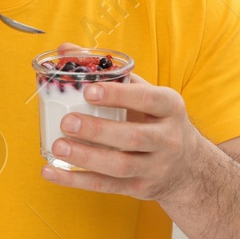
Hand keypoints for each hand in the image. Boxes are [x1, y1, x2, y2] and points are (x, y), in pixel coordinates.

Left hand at [41, 43, 211, 200]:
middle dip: (98, 130)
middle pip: (133, 136)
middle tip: (67, 121)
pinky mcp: (140, 189)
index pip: (148, 99)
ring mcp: (155, 167)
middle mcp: (167, 138)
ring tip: (58, 146)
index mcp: (170, 107)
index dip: (119, 95)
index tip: (89, 91)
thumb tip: (65, 49)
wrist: (187, 166)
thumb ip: (109, 73)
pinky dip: (77, 181)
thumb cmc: (156, 120)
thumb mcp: (145, 93)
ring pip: (120, 165)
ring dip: (86, 157)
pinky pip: (106, 186)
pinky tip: (52, 172)